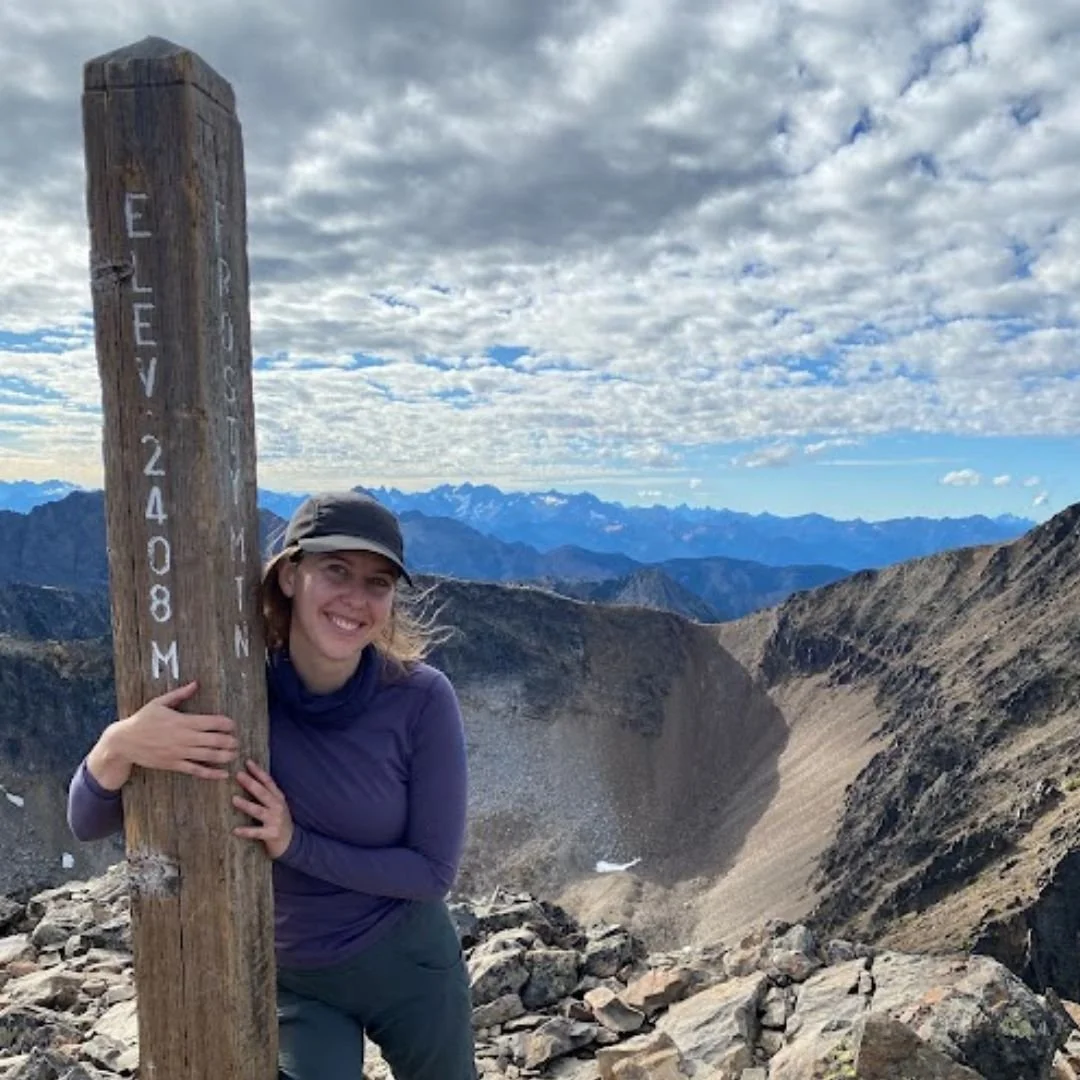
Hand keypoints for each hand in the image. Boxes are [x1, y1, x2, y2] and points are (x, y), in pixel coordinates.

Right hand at [90, 681, 238, 788]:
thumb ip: (180, 694)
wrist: (124, 742)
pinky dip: (212, 773)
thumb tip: (196, 683)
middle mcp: (184, 737)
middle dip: (230, 741)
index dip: (227, 724)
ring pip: (209, 756)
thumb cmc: (142, 720)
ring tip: (235, 754)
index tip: (233, 725)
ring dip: (225, 756)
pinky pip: (196, 770)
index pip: (212, 722)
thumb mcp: (159, 703)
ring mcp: (180, 752)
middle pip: (215, 740)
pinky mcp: (174, 764)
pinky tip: (223, 773)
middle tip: (237, 741)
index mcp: (183, 721)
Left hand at [233, 760, 293, 858]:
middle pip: (263, 793)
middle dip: (251, 783)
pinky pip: (256, 832)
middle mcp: (278, 807)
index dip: (258, 771)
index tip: (247, 762)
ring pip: (259, 811)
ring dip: (246, 805)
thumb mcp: (277, 805)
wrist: (291, 843)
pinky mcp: (271, 834)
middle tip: (238, 775)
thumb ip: (268, 794)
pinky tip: (235, 830)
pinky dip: (246, 831)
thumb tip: (250, 780)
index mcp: (279, 798)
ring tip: (234, 799)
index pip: (268, 782)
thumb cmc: (280, 821)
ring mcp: (275, 820)